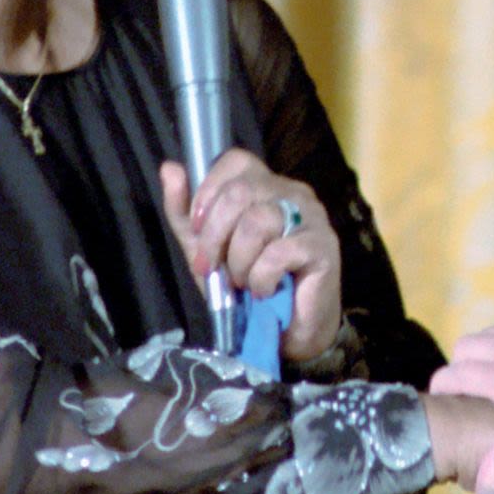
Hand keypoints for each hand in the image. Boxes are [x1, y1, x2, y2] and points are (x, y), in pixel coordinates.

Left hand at [160, 150, 341, 362]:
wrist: (286, 333)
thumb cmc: (248, 285)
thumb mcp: (206, 249)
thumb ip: (185, 213)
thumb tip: (170, 168)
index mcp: (264, 186)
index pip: (236, 160)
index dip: (209, 191)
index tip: (198, 229)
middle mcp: (291, 192)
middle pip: (241, 191)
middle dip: (214, 236)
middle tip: (212, 267)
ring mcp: (312, 216)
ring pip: (258, 220)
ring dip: (239, 261)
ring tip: (243, 282)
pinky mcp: (323, 246)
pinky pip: (279, 252)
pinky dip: (261, 277)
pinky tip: (264, 291)